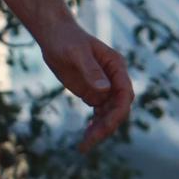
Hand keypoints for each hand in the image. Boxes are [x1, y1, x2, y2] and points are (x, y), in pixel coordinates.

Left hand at [39, 20, 133, 147]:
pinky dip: (95, 124)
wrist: (54, 36)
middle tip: (90, 139)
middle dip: (108, 124)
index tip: (105, 127)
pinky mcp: (92, 92)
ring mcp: (104, 86)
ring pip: (109, 112)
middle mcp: (114, 78)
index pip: (124, 93)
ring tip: (85, 142)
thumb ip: (91, 70)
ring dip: (101, 128)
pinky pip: (99, 112)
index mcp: (116, 66)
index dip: (118, 112)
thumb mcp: (77, 53)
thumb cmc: (66, 40)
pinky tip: (87, 135)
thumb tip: (105, 89)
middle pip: (118, 107)